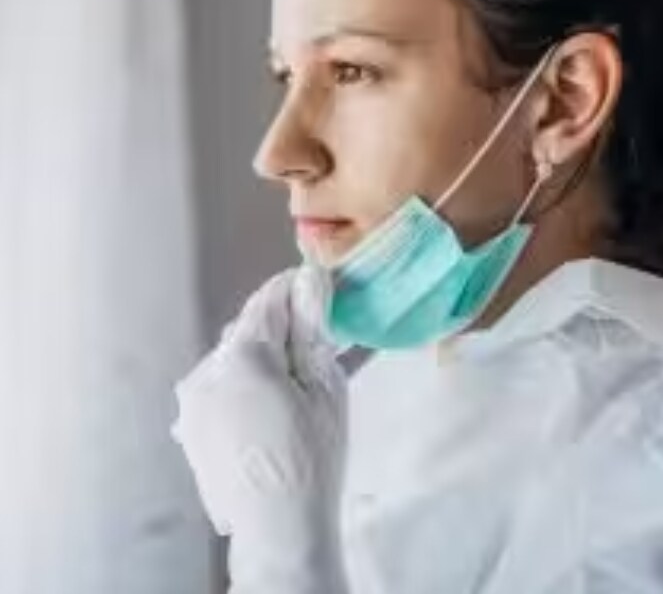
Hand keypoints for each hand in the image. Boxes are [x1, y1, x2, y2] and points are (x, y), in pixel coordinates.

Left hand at [171, 266, 349, 592]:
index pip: (269, 299)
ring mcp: (192, 401)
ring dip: (260, 358)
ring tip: (292, 386)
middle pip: (248, 329)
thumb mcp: (325, 388)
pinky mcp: (190, 425)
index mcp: (242, 356)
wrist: (277, 530)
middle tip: (317, 344)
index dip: (296, 287)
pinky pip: (219, 387)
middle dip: (281, 328)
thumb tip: (309, 278)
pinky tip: (267, 411)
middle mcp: (206, 370)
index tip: (319, 286)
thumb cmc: (313, 457)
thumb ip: (313, 328)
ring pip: (232, 358)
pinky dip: (243, 385)